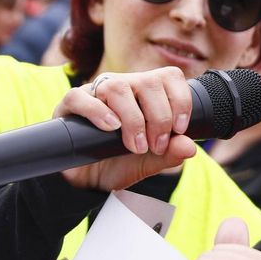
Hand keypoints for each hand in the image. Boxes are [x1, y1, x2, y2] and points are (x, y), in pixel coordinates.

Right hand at [52, 67, 198, 190]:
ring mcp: (95, 93)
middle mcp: (122, 87)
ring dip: (133, 118)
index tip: (179, 130)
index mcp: (145, 93)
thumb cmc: (117, 164)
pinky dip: (97, 111)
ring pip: (117, 87)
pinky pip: (80, 97)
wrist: (84, 182)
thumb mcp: (148, 162)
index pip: (169, 77)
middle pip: (148, 81)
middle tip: (155, 146)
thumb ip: (169, 154)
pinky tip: (110, 127)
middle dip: (159, 118)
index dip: (181, 100)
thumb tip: (190, 147)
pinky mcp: (69, 106)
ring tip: (135, 145)